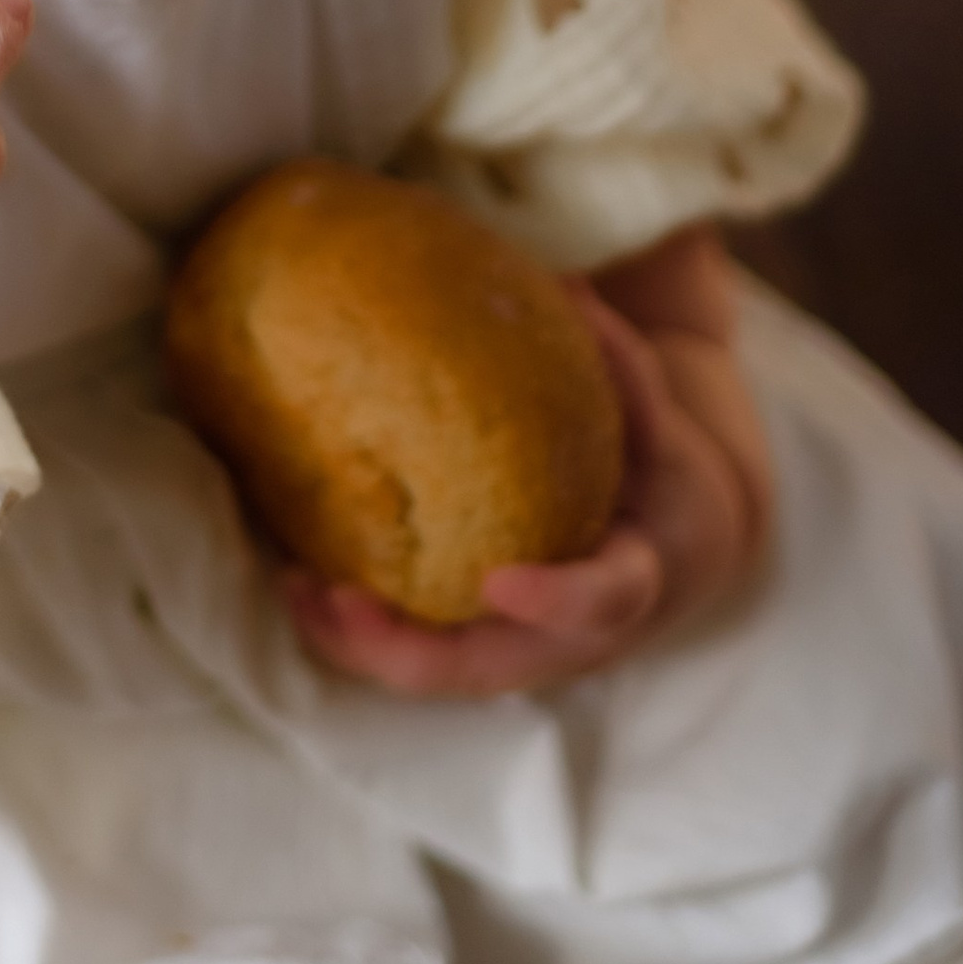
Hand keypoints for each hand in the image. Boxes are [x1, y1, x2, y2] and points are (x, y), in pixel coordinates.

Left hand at [281, 228, 771, 700]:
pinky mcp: (480, 647)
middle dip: (409, 650)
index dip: (554, 600)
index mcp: (629, 585)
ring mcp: (520, 653)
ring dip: (359, 644)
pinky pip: (414, 650)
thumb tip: (567, 289)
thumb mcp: (663, 426)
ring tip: (293, 586)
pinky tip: (296, 577)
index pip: (599, 603)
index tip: (499, 582)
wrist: (669, 551)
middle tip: (340, 599)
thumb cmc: (662, 478)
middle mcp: (569, 640)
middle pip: (488, 669)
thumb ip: (624, 368)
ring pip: (436, 673)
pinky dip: (355, 628)